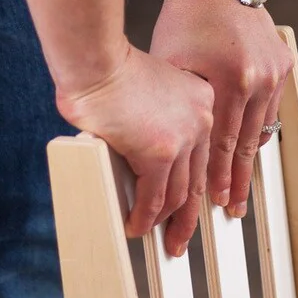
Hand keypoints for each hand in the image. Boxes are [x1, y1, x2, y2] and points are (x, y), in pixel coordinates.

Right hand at [56, 42, 213, 256]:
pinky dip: (145, 215)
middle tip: (179, 236)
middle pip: (197, 179)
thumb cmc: (108, 69)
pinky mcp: (159, 153)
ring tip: (154, 237)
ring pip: (179, 193)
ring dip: (165, 221)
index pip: (203, 154)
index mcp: (202, 102)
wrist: (94, 61)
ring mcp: (183, 138)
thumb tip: (143, 148)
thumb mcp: (149, 90)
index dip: (197, 184)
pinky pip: (155, 196)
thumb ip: (157, 118)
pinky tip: (136, 226)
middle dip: (187, 214)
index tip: (192, 204)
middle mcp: (201, 120)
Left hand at [149, 0, 292, 217]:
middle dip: (237, 180)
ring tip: (241, 188)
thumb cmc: (184, 20)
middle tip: (234, 209)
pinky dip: (258, 131)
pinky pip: (271, 110)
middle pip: (246, 144)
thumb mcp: (172, 63)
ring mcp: (275, 73)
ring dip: (249, 160)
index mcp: (230, 80)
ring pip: (262, 129)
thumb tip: (175, 149)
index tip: (215, 201)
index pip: (222, 142)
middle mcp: (259, 80)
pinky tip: (249, 151)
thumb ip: (180, 106)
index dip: (217, 175)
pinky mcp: (283, 66)